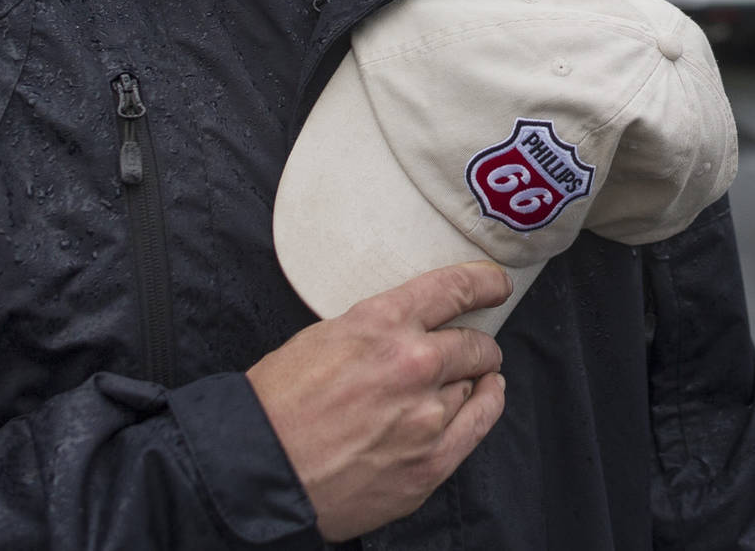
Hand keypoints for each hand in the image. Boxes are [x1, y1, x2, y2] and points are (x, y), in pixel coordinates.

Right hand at [247, 262, 512, 540]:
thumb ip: (377, 331)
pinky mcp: (431, 461)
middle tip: (469, 348)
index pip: (454, 289)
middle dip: (476, 344)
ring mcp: (427, 416)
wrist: (258, 471)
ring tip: (456, 382)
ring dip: (468, 381)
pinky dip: (486, 404)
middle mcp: (414, 364)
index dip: (484, 284)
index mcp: (381, 323)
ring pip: (476, 383)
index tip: (496, 284)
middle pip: (475, 343)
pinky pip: (480, 422)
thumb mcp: (323, 338)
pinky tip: (485, 397)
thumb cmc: (277, 404)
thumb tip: (411, 330)